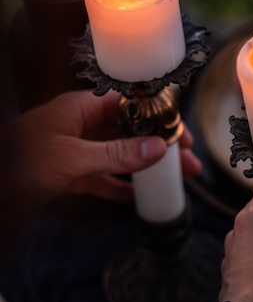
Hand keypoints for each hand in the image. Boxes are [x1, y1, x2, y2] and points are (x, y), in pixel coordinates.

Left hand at [6, 90, 201, 212]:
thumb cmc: (17, 164)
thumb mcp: (71, 159)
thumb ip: (116, 155)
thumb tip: (157, 148)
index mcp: (80, 110)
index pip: (128, 104)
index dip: (157, 116)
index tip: (179, 132)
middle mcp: (81, 127)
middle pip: (130, 131)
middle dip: (160, 145)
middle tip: (187, 160)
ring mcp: (76, 151)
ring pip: (121, 156)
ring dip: (147, 167)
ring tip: (176, 178)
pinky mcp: (70, 174)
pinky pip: (104, 178)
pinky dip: (122, 186)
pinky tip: (140, 197)